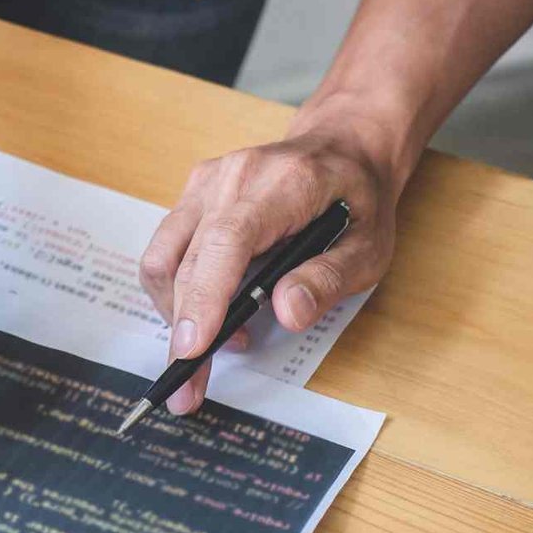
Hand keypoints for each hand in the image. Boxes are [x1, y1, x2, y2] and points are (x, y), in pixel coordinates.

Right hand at [138, 104, 409, 414]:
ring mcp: (202, 184)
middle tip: (189, 386)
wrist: (341, 146)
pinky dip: (180, 292)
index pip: (227, 241)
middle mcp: (229, 178)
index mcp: (281, 184)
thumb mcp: (370, 247)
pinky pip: (166, 252)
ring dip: (176, 313)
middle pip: (186, 261)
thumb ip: (329, 279)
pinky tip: (214, 311)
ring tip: (214, 344)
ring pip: (162, 259)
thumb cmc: (358, 199)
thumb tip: (287, 313)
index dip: (204, 297)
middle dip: (183, 330)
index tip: (191, 348)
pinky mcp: (189, 198)